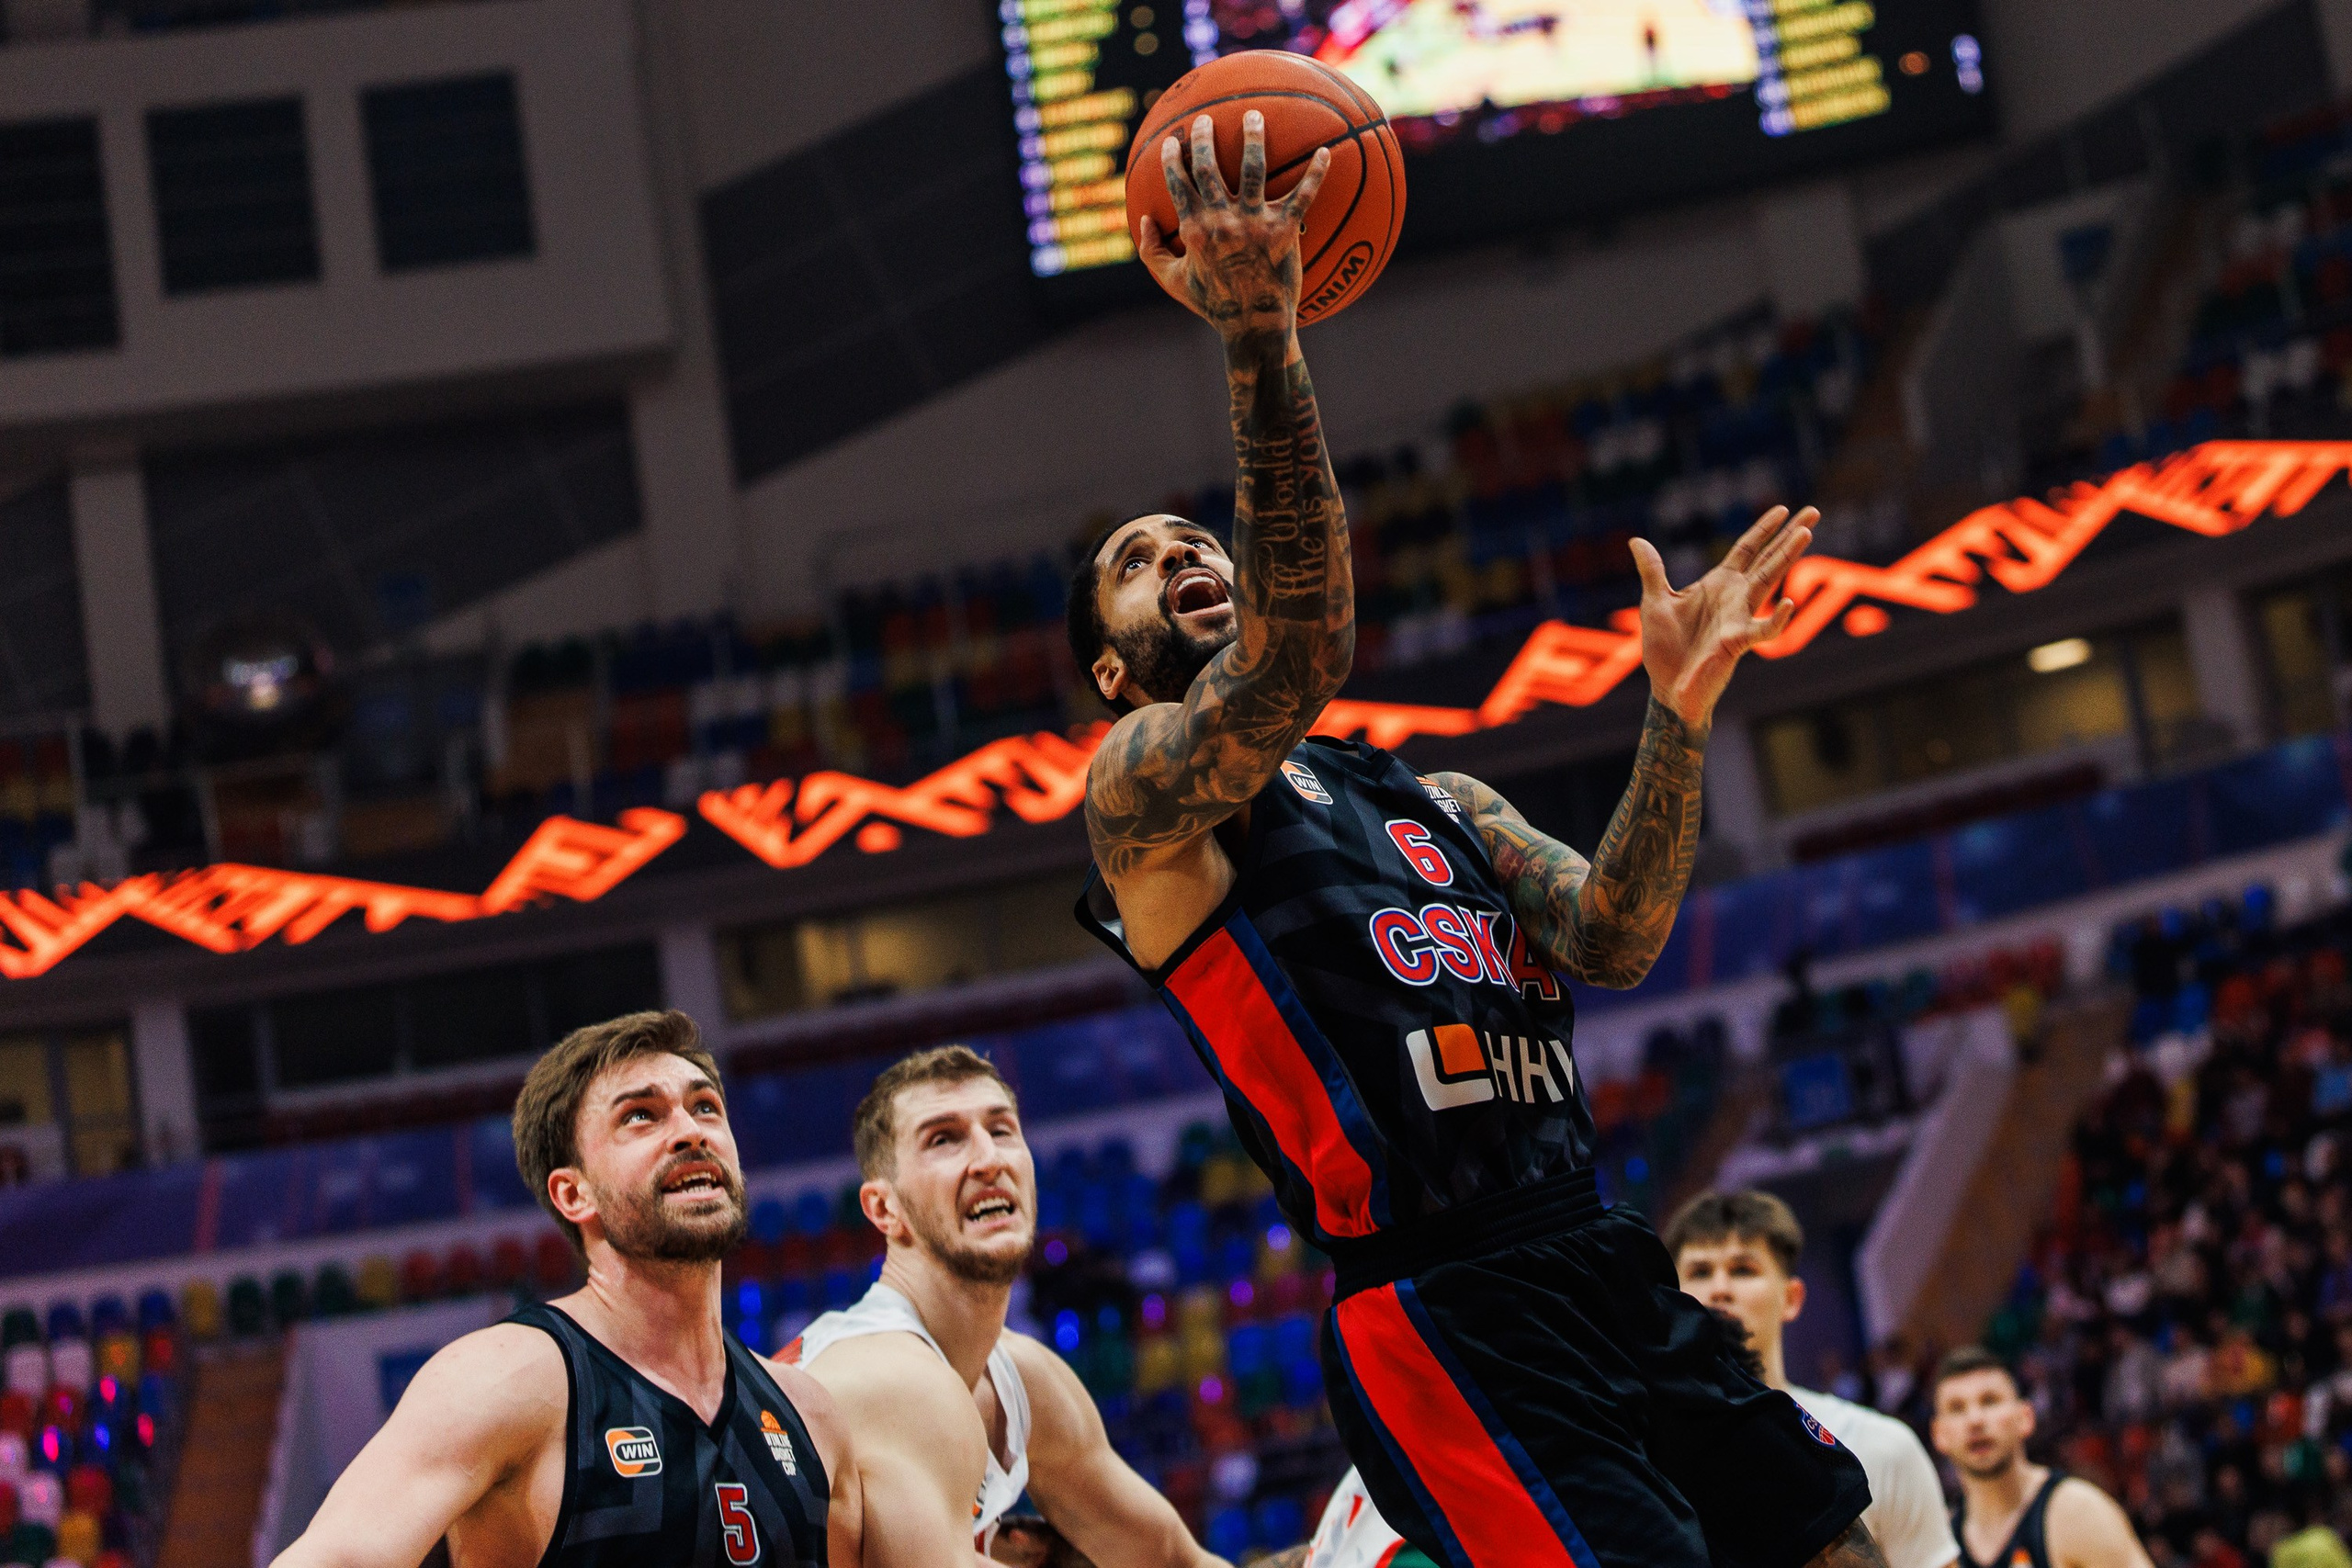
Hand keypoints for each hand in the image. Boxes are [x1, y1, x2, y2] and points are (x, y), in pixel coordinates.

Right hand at [1136, 109, 1330, 344]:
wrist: (1254, 326)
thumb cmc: (1214, 306)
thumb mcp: (1174, 282)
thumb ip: (1152, 252)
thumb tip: (1141, 220)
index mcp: (1194, 230)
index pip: (1178, 185)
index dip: (1171, 160)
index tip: (1170, 142)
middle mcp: (1222, 221)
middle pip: (1208, 168)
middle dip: (1204, 138)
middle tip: (1206, 119)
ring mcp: (1254, 223)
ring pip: (1252, 168)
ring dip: (1253, 137)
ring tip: (1254, 115)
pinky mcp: (1284, 230)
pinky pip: (1303, 195)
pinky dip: (1317, 172)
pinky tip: (1325, 151)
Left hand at [1630, 505, 1814, 730]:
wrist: (1667, 687)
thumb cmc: (1665, 648)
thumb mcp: (1655, 601)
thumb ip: (1652, 571)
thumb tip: (1636, 541)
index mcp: (1718, 584)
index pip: (1747, 549)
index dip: (1764, 529)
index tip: (1784, 509)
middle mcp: (1735, 597)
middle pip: (1768, 559)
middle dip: (1790, 536)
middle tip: (1814, 513)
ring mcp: (1740, 617)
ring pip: (1770, 582)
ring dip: (1787, 558)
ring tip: (1806, 535)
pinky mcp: (1738, 642)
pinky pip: (1764, 629)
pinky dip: (1777, 618)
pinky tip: (1789, 603)